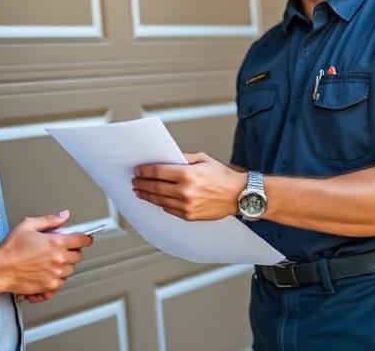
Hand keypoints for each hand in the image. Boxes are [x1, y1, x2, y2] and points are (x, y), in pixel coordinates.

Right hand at [0, 210, 92, 302]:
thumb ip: (49, 220)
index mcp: (56, 243)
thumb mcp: (28, 225)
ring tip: (49, 260)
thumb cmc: (10, 250)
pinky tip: (46, 273)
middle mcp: (58, 261)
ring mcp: (54, 276)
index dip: (85, 238)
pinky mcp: (48, 288)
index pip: (82, 240)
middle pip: (77, 256)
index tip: (85, 238)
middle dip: (72, 251)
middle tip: (60, 248)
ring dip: (64, 265)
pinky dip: (56, 279)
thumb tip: (63, 215)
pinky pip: (60, 284)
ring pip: (70, 271)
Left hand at [132, 153, 246, 220]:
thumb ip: (182, 158)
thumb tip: (166, 158)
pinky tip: (155, 200)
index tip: (138, 170)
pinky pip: (169, 210)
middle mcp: (185, 191)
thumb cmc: (223, 176)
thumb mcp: (202, 159)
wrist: (240, 195)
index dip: (144, 171)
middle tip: (135, 181)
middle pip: (155, 187)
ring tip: (139, 191)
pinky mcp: (189, 215)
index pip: (157, 171)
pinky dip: (160, 204)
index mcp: (187, 174)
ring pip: (159, 200)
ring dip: (146, 195)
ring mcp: (186, 205)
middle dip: (141, 183)